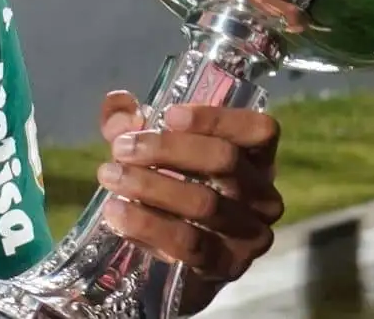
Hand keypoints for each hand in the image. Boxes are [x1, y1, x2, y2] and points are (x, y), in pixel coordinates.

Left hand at [95, 92, 283, 305]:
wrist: (173, 260)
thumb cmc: (168, 189)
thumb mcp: (148, 150)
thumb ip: (129, 123)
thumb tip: (119, 106)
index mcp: (255, 159)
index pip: (259, 130)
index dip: (217, 118)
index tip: (169, 115)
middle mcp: (263, 195)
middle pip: (225, 160)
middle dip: (167, 149)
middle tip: (121, 148)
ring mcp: (250, 235)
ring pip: (205, 203)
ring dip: (150, 186)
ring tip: (109, 176)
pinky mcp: (226, 267)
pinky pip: (189, 244)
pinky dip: (148, 225)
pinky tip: (116, 213)